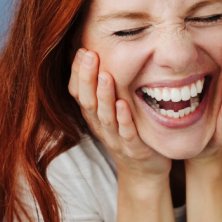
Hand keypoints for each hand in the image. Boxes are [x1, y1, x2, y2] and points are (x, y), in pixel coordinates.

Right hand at [68, 48, 171, 179]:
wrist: (143, 171)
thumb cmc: (128, 133)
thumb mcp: (111, 110)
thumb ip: (104, 88)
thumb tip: (98, 53)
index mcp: (93, 115)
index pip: (78, 92)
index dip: (78, 73)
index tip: (82, 50)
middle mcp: (100, 126)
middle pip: (88, 101)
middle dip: (87, 77)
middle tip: (90, 54)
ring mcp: (116, 139)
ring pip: (105, 117)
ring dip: (104, 96)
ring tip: (105, 75)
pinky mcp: (134, 150)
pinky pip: (127, 134)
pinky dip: (124, 119)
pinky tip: (124, 104)